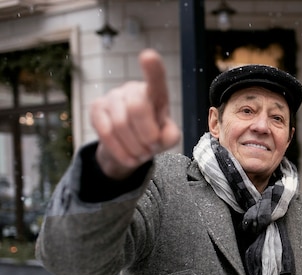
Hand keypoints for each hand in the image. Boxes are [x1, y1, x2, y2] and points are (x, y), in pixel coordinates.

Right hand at [90, 49, 180, 178]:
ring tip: (140, 153)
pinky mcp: (96, 107)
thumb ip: (171, 136)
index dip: (152, 68)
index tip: (148, 56)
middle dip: (146, 136)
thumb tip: (161, 136)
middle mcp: (133, 89)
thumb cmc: (153, 136)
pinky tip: (129, 157)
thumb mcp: (168, 137)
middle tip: (151, 148)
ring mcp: (113, 96)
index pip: (156, 79)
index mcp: (155, 93)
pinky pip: (106, 132)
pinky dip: (120, 151)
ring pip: (120, 124)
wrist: (130, 148)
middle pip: (137, 108)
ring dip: (134, 148)